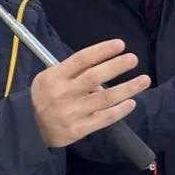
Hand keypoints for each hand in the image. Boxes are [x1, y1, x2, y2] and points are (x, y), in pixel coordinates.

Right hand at [32, 39, 151, 147]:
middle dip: (116, 66)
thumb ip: (74, 72)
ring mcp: (71, 112)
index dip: (102, 51)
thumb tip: (104, 68)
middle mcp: (63, 93)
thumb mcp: (50, 78)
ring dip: (127, 88)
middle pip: (94, 77)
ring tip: (144, 80)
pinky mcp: (79, 129)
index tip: (120, 44)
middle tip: (133, 58)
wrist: (30, 128)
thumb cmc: (46, 97)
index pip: (81, 59)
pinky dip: (120, 110)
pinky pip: (104, 118)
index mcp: (55, 76)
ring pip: (104, 98)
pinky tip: (131, 102)